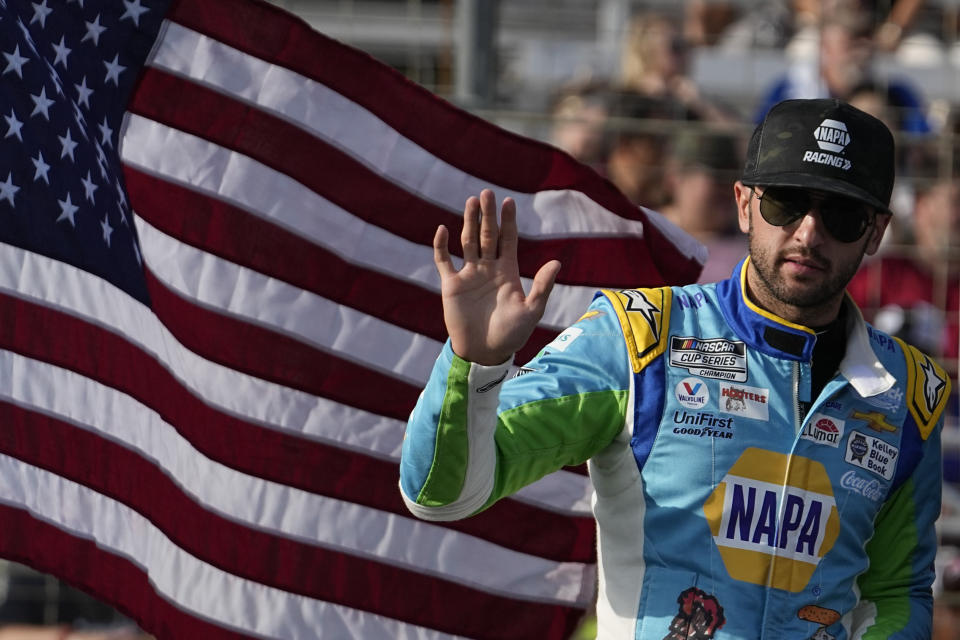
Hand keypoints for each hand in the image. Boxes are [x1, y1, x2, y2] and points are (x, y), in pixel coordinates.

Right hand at [434, 189, 559, 364]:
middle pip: (487, 235)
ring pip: (468, 242)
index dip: (508, 221)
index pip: (508, 240)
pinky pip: (444, 261)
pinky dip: (441, 246)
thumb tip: (557, 262)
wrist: (485, 352)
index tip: (509, 202)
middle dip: (487, 215)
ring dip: (468, 223)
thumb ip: (543, 286)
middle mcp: (488, 268)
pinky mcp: (452, 286)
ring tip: (470, 202)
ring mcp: (469, 275)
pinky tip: (442, 229)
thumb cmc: (512, 334)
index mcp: (508, 271)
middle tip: (487, 193)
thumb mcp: (532, 310)